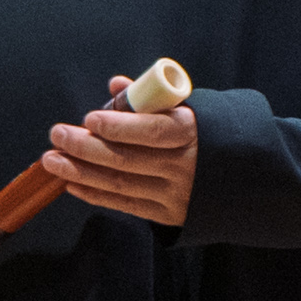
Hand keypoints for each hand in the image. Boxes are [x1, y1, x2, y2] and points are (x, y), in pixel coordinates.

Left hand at [45, 76, 196, 225]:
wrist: (247, 177)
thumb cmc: (211, 135)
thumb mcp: (192, 109)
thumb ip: (153, 98)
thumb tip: (117, 85)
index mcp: (193, 132)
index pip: (152, 130)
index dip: (118, 126)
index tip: (89, 119)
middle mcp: (185, 165)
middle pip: (127, 158)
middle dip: (86, 147)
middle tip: (58, 135)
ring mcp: (176, 193)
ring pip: (120, 183)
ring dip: (80, 172)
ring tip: (52, 160)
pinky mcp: (168, 215)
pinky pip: (125, 205)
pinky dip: (95, 194)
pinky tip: (72, 183)